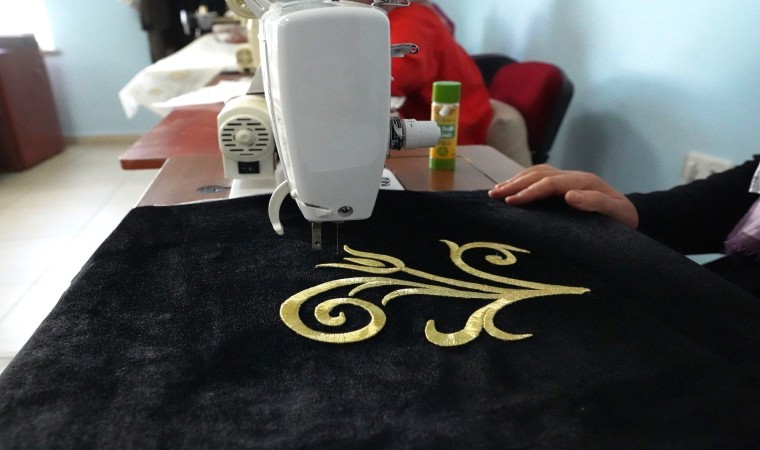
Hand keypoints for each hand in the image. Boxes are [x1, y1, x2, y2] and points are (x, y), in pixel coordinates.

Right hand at [488, 164, 639, 228]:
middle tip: (493, 195)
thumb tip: (568, 196)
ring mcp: (568, 179)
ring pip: (537, 173)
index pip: (550, 183)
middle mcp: (574, 177)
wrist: (633, 217)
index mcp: (584, 182)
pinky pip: (539, 178)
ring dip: (515, 180)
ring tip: (495, 191)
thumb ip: (595, 203)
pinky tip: (511, 189)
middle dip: (515, 184)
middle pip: (539, 174)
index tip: (510, 202)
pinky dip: (522, 182)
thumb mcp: (616, 214)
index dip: (529, 191)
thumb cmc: (624, 221)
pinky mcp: (565, 185)